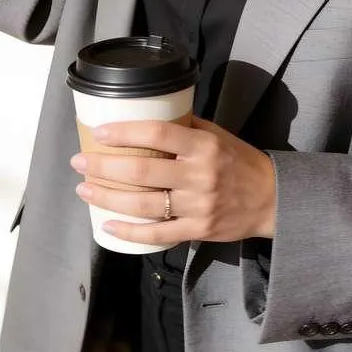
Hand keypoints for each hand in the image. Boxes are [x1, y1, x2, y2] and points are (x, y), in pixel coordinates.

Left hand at [69, 113, 276, 246]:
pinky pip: (157, 234)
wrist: (271, 199)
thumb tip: (148, 116)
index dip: (125, 131)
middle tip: (80, 161)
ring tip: (84, 190)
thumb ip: (186, 128)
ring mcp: (197, 205)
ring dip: (108, 197)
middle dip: (104, 165)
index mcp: (203, 145)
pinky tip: (108, 225)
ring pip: (143, 204)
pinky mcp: (197, 230)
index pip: (158, 133)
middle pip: (142, 169)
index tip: (99, 132)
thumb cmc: (240, 162)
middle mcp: (199, 174)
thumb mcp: (218, 135)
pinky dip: (130, 232)